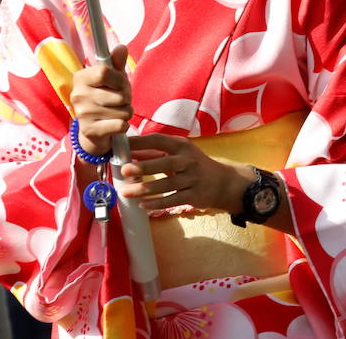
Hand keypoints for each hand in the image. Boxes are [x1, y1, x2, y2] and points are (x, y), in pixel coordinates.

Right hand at [69, 44, 131, 156]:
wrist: (95, 128)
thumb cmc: (106, 96)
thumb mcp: (113, 77)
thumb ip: (117, 62)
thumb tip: (121, 48)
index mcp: (81, 78)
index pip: (104, 72)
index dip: (119, 79)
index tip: (120, 84)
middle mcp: (77, 95)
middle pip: (119, 95)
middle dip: (126, 98)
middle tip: (119, 100)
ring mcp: (82, 114)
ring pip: (123, 111)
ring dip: (126, 112)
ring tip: (116, 111)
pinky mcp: (90, 131)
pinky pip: (121, 125)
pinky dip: (123, 124)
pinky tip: (114, 124)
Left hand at [119, 133, 253, 214]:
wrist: (223, 182)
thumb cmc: (194, 165)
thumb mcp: (179, 154)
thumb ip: (155, 154)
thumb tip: (129, 152)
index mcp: (182, 146)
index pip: (159, 140)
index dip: (141, 142)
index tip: (122, 145)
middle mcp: (188, 160)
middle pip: (165, 163)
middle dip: (144, 166)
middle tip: (125, 169)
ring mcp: (192, 178)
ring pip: (167, 184)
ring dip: (145, 189)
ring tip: (126, 192)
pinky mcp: (194, 195)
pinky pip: (173, 199)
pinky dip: (158, 203)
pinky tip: (143, 205)